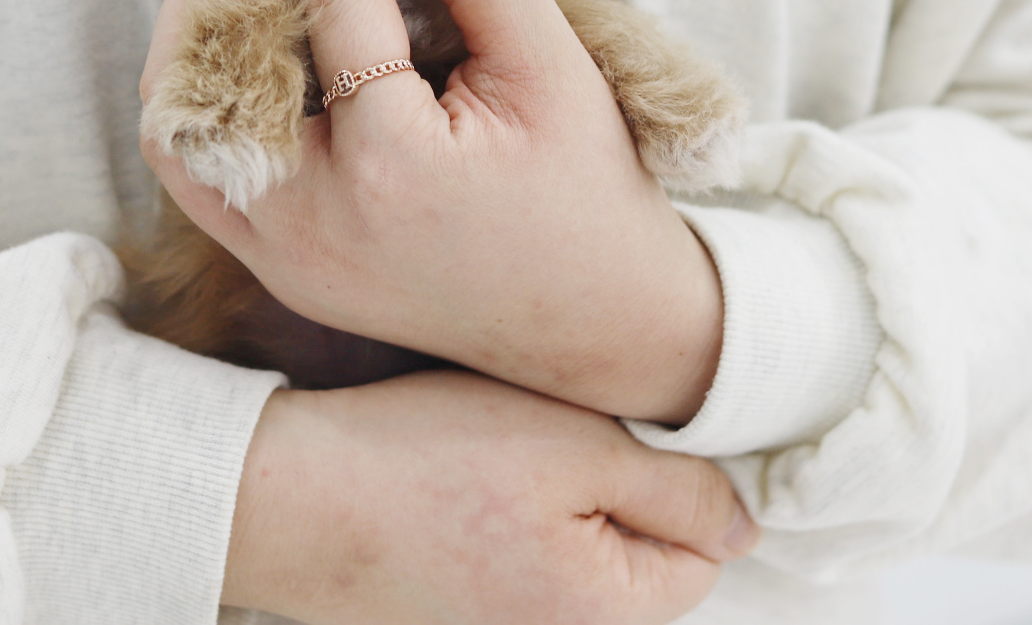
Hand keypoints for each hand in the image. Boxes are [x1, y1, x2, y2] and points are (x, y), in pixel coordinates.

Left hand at [140, 0, 723, 423]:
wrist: (601, 326)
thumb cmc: (588, 192)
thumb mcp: (555, 60)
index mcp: (389, 166)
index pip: (335, 5)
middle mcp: (314, 222)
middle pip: (207, 69)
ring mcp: (284, 258)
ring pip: (177, 129)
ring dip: (199, 39)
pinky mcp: (279, 271)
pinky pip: (199, 175)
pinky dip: (210, 102)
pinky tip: (264, 53)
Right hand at [224, 371, 757, 623]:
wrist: (286, 496)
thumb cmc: (423, 462)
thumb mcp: (574, 446)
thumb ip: (679, 488)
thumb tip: (746, 524)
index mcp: (606, 614)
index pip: (702, 546)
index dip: (667, 469)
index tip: (604, 425)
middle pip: (640, 554)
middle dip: (610, 486)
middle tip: (540, 431)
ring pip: (577, 550)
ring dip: (555, 497)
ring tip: (492, 451)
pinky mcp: (457, 613)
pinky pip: (519, 559)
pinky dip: (503, 517)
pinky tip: (459, 479)